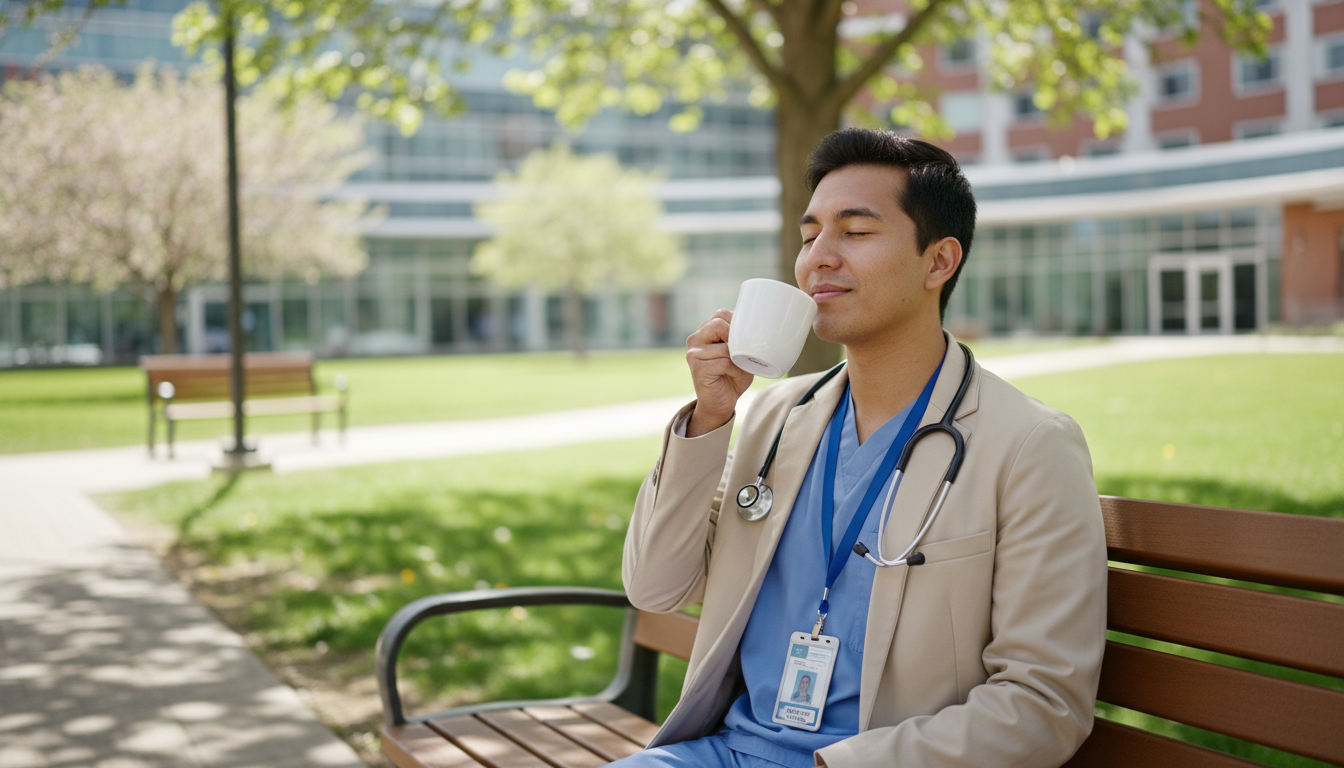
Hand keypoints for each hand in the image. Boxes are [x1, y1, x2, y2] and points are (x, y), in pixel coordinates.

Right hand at [685, 309, 753, 436]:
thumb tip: (760, 322)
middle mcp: (695, 339)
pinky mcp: (697, 368)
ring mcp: (693, 353)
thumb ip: (743, 336)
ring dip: (737, 358)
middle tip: (742, 352)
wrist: (720, 404)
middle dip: (737, 338)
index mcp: (704, 331)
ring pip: (724, 346)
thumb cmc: (732, 376)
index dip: (737, 323)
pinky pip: (724, 362)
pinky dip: (734, 370)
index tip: (746, 337)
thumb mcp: (741, 352)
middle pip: (719, 323)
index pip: (721, 313)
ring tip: (737, 367)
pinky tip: (731, 375)